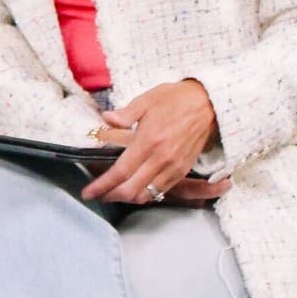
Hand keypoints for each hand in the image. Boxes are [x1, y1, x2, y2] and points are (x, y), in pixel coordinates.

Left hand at [81, 80, 227, 205]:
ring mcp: (174, 167)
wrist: (209, 104)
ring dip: (127, 198)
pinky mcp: (183, 170)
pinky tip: (135, 189)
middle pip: (132, 189)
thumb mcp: (146, 99)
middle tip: (96, 195)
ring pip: (147, 194)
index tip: (88, 192)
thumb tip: (105, 119)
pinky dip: (146, 194)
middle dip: (111, 196)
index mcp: (148, 141)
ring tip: (113, 193)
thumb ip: (125, 114)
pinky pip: (162, 191)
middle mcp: (161, 159)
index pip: (121, 171)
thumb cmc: (175, 99)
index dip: (102, 185)